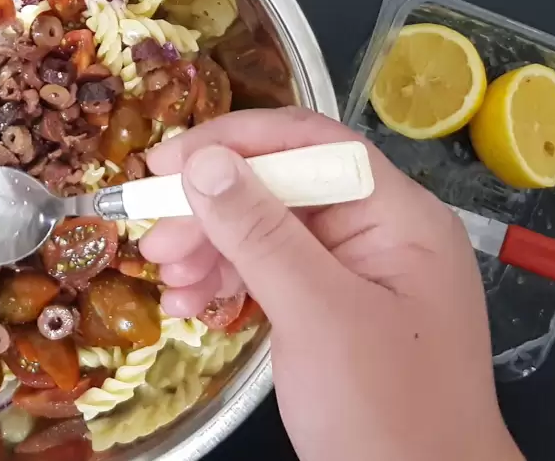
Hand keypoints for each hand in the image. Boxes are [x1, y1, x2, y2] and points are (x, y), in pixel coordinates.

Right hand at [141, 108, 521, 460]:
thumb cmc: (389, 412)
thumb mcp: (318, 316)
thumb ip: (262, 233)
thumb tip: (206, 160)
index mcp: (401, 217)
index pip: (314, 143)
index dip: (238, 142)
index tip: (168, 164)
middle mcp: (384, 235)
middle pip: (286, 187)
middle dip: (216, 206)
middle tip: (154, 236)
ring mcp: (361, 277)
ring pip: (274, 232)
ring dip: (214, 246)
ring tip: (166, 277)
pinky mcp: (338, 316)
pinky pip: (277, 276)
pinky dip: (232, 282)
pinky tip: (192, 302)